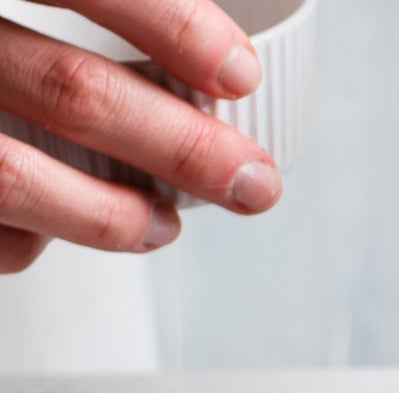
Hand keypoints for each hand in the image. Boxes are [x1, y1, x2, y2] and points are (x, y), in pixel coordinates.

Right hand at [0, 0, 281, 272]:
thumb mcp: (25, 0)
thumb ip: (90, 1)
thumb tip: (213, 51)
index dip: (169, 25)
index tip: (239, 72)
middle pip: (70, 90)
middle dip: (181, 145)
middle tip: (250, 178)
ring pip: (13, 175)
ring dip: (109, 214)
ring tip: (164, 225)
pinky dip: (30, 237)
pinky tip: (61, 229)